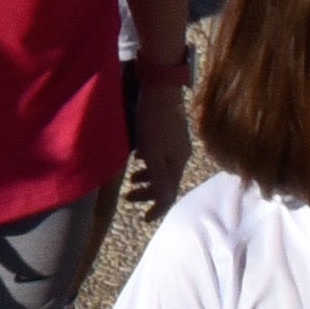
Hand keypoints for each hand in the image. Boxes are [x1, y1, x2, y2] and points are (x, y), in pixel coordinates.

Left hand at [129, 72, 191, 209]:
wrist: (160, 88)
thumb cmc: (153, 122)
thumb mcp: (153, 153)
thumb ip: (159, 178)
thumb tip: (165, 204)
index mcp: (178, 163)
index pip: (170, 193)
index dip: (157, 207)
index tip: (145, 219)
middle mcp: (180, 155)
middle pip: (166, 182)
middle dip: (148, 192)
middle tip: (128, 197)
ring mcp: (176, 143)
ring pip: (162, 168)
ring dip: (146, 178)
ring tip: (131, 180)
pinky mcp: (169, 132)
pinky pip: (160, 155)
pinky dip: (149, 163)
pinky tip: (137, 158)